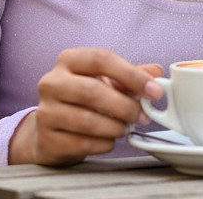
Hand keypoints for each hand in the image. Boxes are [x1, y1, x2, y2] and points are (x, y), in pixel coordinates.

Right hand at [9, 48, 162, 165]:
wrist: (52, 129)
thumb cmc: (83, 100)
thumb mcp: (107, 81)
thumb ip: (132, 75)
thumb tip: (156, 73)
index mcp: (69, 60)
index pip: (102, 59)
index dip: (131, 75)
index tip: (155, 90)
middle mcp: (52, 82)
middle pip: (92, 91)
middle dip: (124, 106)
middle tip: (142, 116)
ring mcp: (46, 111)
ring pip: (87, 121)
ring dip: (115, 127)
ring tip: (125, 128)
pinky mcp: (47, 138)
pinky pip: (82, 143)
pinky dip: (104, 144)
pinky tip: (109, 140)